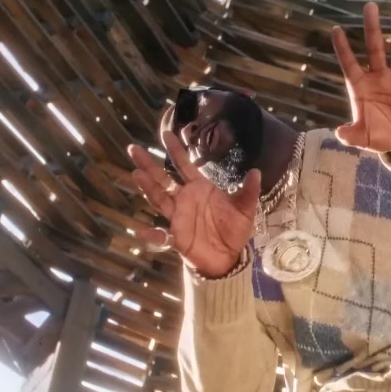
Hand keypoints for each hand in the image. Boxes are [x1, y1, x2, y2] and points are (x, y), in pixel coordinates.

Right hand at [127, 127, 260, 277]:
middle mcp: (184, 199)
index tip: (166, 133)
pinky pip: (162, 237)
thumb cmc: (234, 230)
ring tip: (137, 174)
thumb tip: (256, 171)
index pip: (185, 166)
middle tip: (134, 149)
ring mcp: (178, 217)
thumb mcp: (245, 210)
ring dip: (148, 188)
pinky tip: (141, 233)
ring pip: (159, 199)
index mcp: (200, 188)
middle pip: (163, 179)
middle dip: (149, 164)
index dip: (176, 150)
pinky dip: (152, 236)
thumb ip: (248, 192)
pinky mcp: (176, 237)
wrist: (229, 257)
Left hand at [330, 2, 390, 153]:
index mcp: (363, 87)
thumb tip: (339, 133)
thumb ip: (351, 135)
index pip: (351, 64)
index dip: (344, 48)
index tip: (336, 30)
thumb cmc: (380, 136)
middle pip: (375, 48)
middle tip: (370, 6)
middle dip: (372, 28)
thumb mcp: (364, 138)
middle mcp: (381, 77)